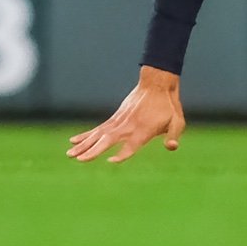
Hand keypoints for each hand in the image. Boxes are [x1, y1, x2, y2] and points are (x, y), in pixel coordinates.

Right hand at [67, 67, 185, 164]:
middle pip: (108, 141)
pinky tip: (73, 141)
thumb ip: (174, 135)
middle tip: (79, 160)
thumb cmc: (168, 106)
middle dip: (93, 151)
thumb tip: (172, 147)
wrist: (156, 84)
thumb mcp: (177, 121)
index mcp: (143, 130)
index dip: (122, 154)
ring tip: (69, 155)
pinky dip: (86, 135)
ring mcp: (119, 122)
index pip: (131, 146)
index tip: (111, 161)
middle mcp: (128, 127)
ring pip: (98, 135)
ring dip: (83, 145)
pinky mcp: (115, 118)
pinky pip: (98, 129)